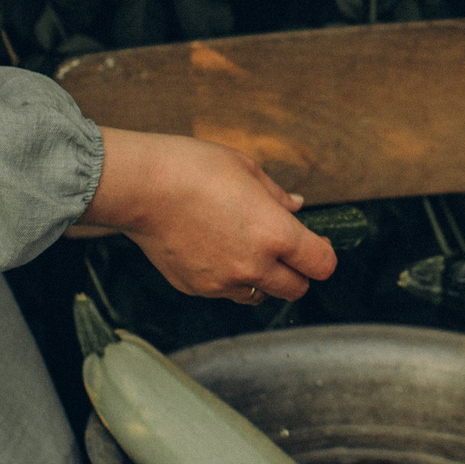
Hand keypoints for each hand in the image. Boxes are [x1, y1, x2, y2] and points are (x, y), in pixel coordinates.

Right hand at [82, 131, 336, 301]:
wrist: (140, 186)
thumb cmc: (194, 168)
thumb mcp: (247, 169)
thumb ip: (277, 196)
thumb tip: (297, 207)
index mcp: (275, 234)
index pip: (321, 264)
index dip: (323, 254)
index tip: (317, 243)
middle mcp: (254, 266)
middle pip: (296, 289)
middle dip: (297, 272)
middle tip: (284, 249)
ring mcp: (223, 282)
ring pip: (259, 295)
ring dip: (262, 279)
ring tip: (244, 248)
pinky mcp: (196, 288)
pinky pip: (224, 291)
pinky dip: (228, 278)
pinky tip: (213, 248)